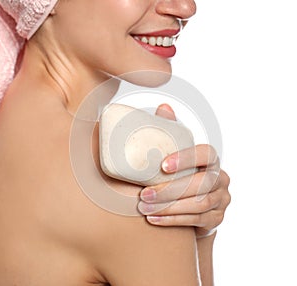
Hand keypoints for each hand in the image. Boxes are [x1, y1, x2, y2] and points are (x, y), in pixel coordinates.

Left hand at [138, 104, 230, 237]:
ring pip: (199, 204)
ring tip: (144, 208)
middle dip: (171, 190)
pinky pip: (197, 221)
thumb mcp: (177, 155)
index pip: (205, 154)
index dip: (186, 158)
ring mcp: (222, 199)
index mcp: (211, 160)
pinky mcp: (217, 218)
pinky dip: (173, 220)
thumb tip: (164, 107)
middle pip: (201, 183)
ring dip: (169, 207)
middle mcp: (221, 178)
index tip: (163, 166)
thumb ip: (171, 132)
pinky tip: (154, 219)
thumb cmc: (181, 175)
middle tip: (144, 194)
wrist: (193, 204)